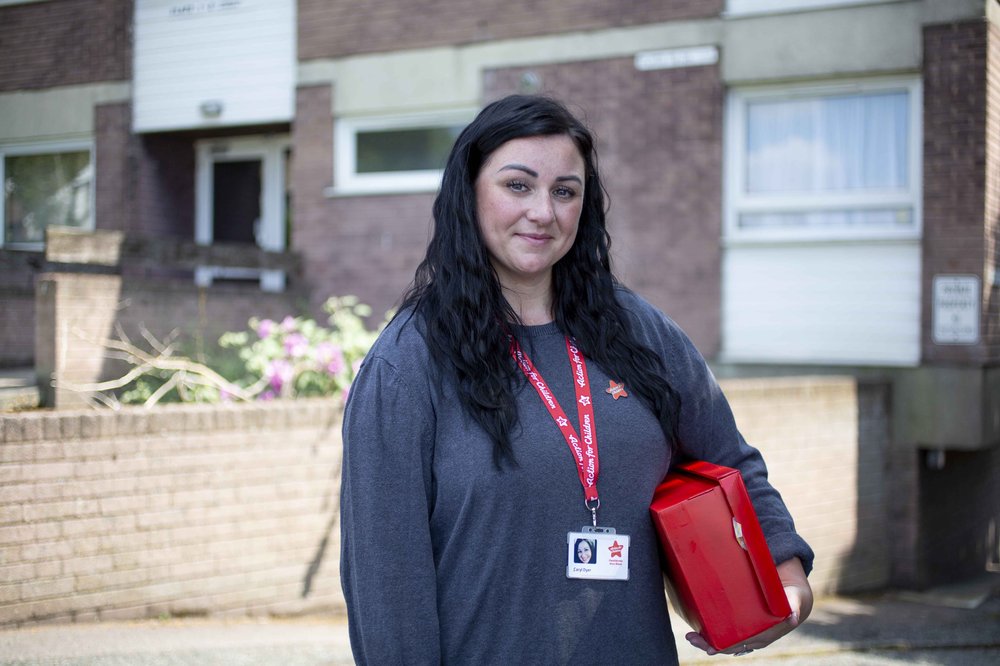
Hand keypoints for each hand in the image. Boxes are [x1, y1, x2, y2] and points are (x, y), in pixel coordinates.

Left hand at [685, 557, 812, 655]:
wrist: (794, 597)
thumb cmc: (793, 597)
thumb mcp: (795, 600)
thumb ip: (794, 607)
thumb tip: (793, 618)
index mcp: (766, 634)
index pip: (742, 644)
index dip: (726, 647)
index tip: (711, 648)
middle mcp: (756, 637)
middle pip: (730, 646)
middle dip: (710, 645)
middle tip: (691, 638)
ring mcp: (750, 634)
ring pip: (727, 643)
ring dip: (708, 642)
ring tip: (691, 637)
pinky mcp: (746, 627)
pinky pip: (729, 635)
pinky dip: (714, 635)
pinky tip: (700, 631)